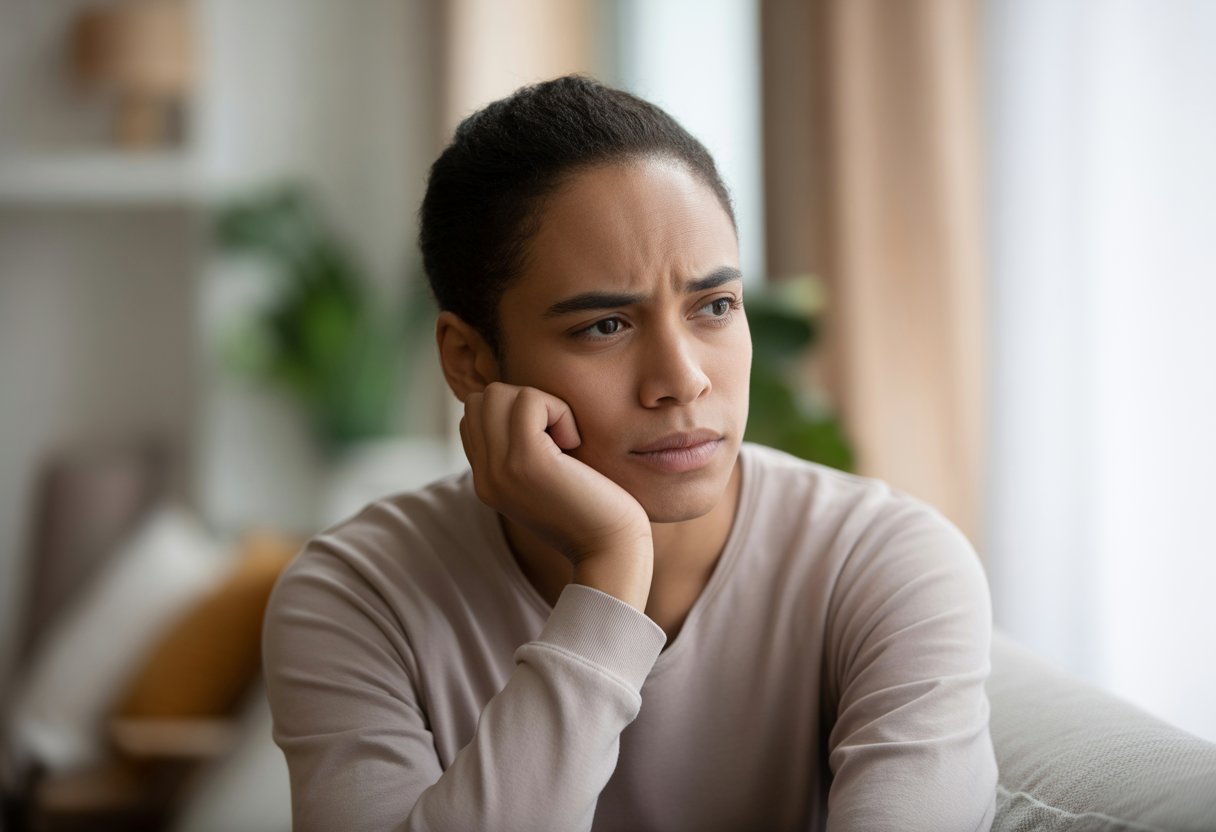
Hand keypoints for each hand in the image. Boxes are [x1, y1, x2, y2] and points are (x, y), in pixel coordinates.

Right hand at [460, 383, 652, 606]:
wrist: (611, 550)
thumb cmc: (595, 510)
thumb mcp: (547, 479)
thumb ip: (525, 450)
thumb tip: (525, 404)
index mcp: (487, 480)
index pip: (473, 416)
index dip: (513, 411)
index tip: (548, 439)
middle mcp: (485, 476)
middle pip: (481, 399)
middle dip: (523, 401)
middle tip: (557, 435)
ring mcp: (500, 469)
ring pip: (498, 394)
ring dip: (541, 403)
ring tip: (565, 439)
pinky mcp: (526, 461)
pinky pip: (529, 401)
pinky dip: (558, 409)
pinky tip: (574, 441)